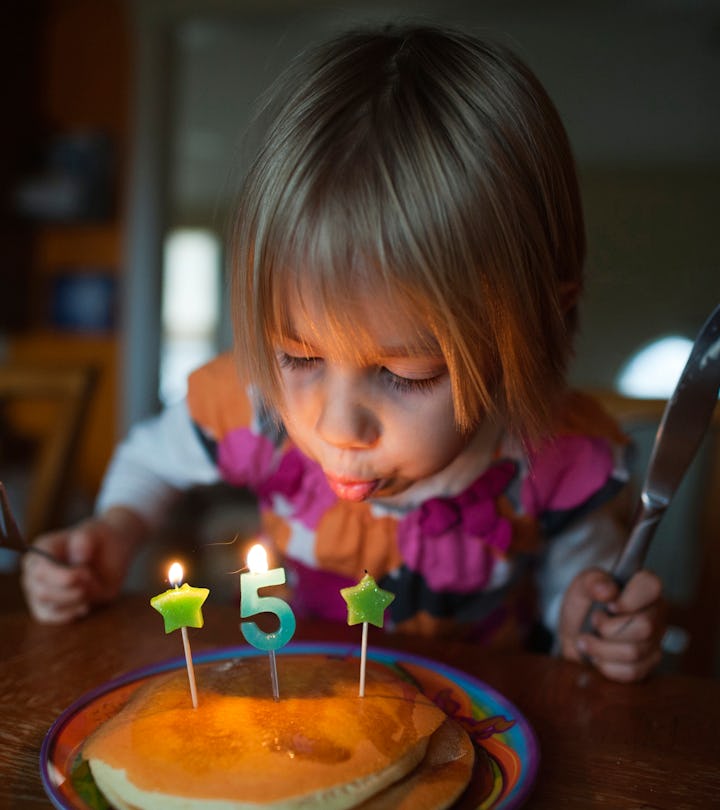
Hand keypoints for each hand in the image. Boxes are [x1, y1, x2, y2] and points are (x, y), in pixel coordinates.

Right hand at [20, 507, 145, 623]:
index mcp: (42, 549)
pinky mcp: (48, 605)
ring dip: (74, 600)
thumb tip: (79, 557)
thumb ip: (85, 540)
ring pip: (48, 607)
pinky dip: (68, 614)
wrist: (109, 548)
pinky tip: (85, 605)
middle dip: (71, 590)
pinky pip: (49, 617)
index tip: (85, 573)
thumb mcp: (96, 532)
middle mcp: (35, 571)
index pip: (40, 570)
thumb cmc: (99, 538)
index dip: (62, 576)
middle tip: (91, 578)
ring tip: (91, 586)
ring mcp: (39, 589)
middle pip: (42, 592)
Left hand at [557, 567, 665, 681]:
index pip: (652, 586)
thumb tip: (607, 591)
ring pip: (634, 652)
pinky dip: (606, 666)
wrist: (575, 633)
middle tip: (593, 621)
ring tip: (586, 639)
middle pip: (645, 627)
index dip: (629, 599)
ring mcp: (655, 641)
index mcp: (644, 587)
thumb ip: (593, 581)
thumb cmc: (585, 603)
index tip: (609, 605)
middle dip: (608, 628)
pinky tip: (597, 656)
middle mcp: (656, 613)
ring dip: (600, 648)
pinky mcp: (648, 665)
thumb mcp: (582, 585)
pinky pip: (631, 672)